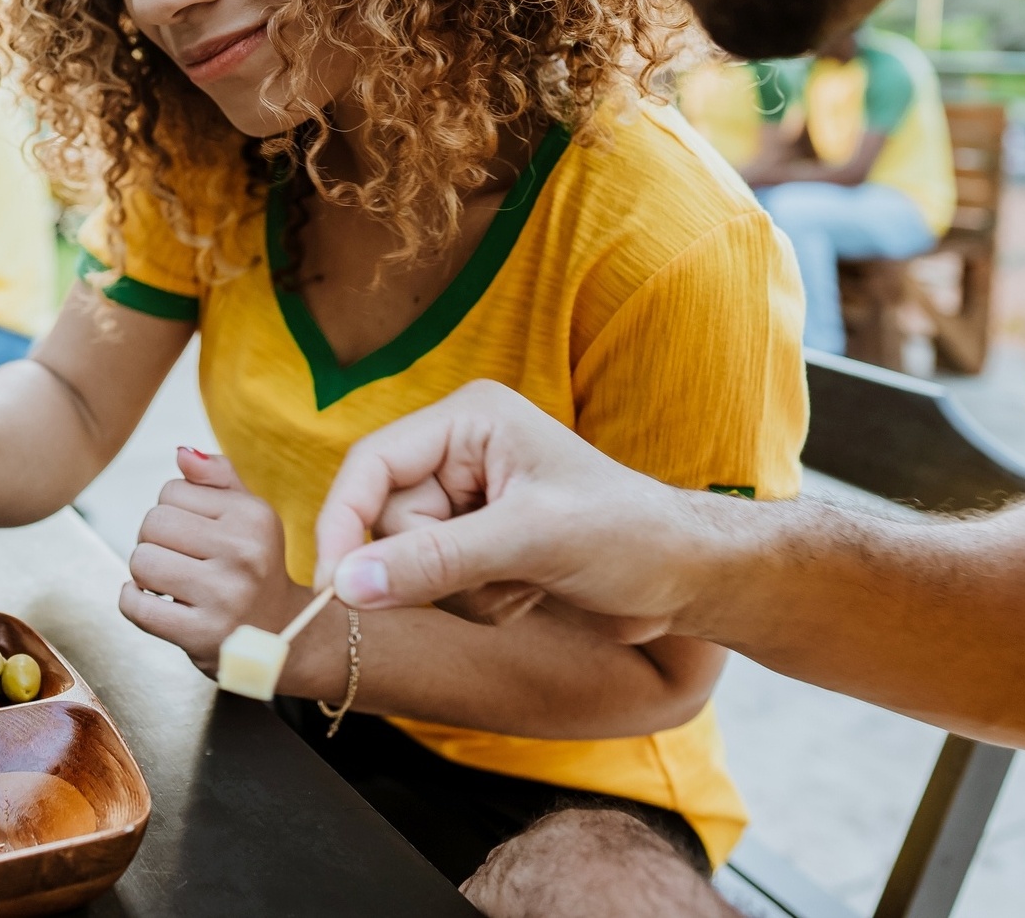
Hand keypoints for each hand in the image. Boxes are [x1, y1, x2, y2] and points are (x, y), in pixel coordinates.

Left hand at [119, 448, 308, 674]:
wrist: (284, 634)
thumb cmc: (257, 567)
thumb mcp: (251, 515)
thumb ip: (218, 477)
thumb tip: (181, 453)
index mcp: (253, 516)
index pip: (172, 490)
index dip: (173, 510)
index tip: (193, 532)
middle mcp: (243, 553)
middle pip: (153, 522)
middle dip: (154, 539)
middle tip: (176, 557)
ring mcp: (223, 597)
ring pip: (140, 561)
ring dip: (144, 571)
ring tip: (169, 580)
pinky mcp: (201, 635)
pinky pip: (135, 606)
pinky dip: (132, 600)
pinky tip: (153, 601)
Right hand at [312, 380, 723, 643]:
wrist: (688, 578)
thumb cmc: (629, 535)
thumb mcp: (529, 541)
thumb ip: (434, 561)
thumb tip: (349, 584)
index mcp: (468, 420)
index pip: (371, 464)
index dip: (344, 522)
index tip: (336, 584)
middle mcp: (460, 454)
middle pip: (386, 523)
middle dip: (435, 567)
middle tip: (500, 572)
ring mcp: (468, 502)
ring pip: (409, 565)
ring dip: (465, 592)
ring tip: (528, 580)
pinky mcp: (479, 546)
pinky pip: (438, 590)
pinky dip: (481, 604)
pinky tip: (533, 590)